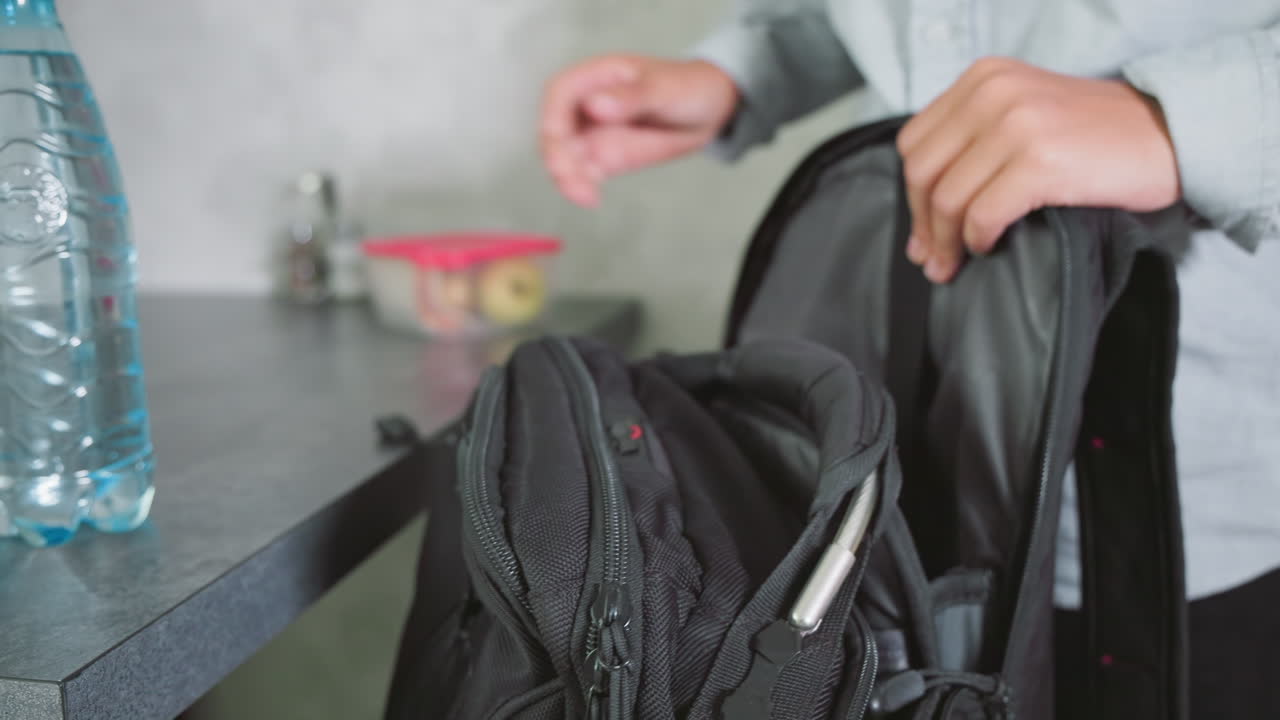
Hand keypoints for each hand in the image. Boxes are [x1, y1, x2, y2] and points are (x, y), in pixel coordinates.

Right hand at [540, 55, 738, 206]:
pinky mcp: (602, 157)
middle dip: (558, 157)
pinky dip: (580, 186)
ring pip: (564, 156)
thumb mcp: (665, 88)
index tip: (561, 143)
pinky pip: (581, 173)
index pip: (560, 94)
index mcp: (595, 77)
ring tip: (586, 196)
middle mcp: (586, 104)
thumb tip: (595, 106)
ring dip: (566, 178)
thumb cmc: (687, 87)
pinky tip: (592, 197)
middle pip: (555, 130)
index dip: (554, 119)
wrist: (708, 111)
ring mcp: (592, 132)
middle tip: (575, 182)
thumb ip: (632, 96)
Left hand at [896, 57, 1180, 282]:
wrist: (1171, 136)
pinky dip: (977, 238)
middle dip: (922, 224)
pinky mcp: (1040, 160)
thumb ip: (974, 148)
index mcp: (983, 79)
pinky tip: (988, 247)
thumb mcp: (1025, 116)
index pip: (915, 143)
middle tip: (931, 260)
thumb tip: (924, 224)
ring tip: (953, 265)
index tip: (922, 233)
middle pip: (923, 172)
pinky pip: (982, 213)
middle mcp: (993, 93)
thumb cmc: (1096, 138)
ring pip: (947, 197)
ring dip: (946, 242)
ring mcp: (1016, 124)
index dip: (912, 195)